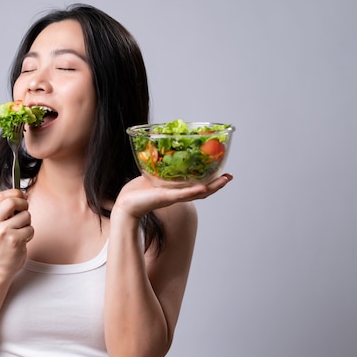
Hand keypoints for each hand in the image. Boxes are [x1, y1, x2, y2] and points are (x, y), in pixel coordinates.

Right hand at [0, 189, 33, 275]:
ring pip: (25, 215)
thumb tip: (22, 194)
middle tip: (24, 212)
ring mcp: (2, 232)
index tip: (23, 196)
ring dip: (27, 223)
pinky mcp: (13, 240)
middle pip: (12, 201)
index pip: (1, 196)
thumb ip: (5, 210)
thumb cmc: (1, 246)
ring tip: (20, 232)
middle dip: (23, 204)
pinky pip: (30, 229)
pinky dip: (29, 234)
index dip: (15, 192)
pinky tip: (22, 241)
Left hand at [113, 174, 232, 219]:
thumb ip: (159, 168)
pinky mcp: (165, 197)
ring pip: (197, 193)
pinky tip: (203, 187)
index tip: (225, 173)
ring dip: (212, 187)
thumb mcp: (152, 176)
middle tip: (230, 176)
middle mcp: (178, 194)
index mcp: (177, 190)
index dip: (213, 180)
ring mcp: (173, 196)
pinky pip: (181, 195)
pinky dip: (192, 191)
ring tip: (224, 180)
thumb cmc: (137, 191)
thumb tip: (162, 151)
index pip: (199, 185)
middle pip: (203, 190)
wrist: (126, 204)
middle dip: (218, 184)